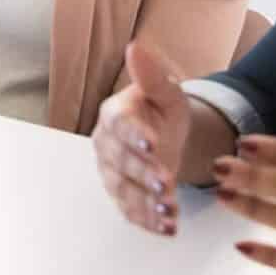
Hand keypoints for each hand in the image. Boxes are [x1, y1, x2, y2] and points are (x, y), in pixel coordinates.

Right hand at [92, 43, 190, 236]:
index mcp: (114, 115)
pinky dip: (148, 221)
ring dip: (146, 203)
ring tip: (169, 211)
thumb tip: (135, 47)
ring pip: (124, 190)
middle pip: (121, 162)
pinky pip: (130, 211)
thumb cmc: (163, 111)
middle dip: (143, 174)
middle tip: (166, 183)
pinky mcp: (122, 196)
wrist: (167, 136)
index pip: (119, 125)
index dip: (134, 135)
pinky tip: (167, 227)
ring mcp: (112, 173)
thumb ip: (152, 75)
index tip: (152, 143)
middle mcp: (106, 145)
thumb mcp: (166, 92)